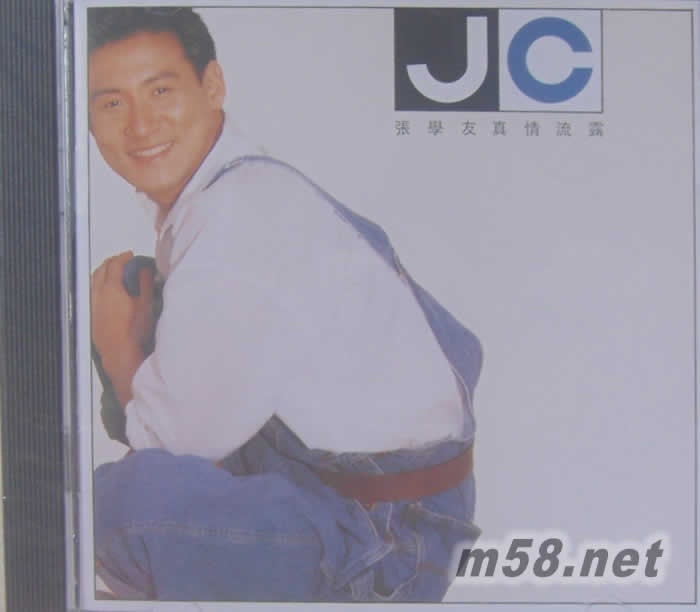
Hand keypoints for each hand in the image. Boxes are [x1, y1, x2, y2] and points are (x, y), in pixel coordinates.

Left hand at [91, 251, 153, 405]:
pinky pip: (92, 293)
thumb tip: (144, 269)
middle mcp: (98, 295)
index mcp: (112, 289)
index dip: (124, 258)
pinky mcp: (91, 316)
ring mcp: (93, 306)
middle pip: (101, 270)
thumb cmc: (134, 332)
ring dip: (103, 273)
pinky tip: (106, 292)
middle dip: (111, 262)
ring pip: (94, 282)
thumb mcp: (146, 305)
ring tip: (113, 273)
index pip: (115, 265)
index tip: (130, 256)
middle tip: (122, 261)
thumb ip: (145, 283)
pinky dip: (98, 286)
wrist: (120, 354)